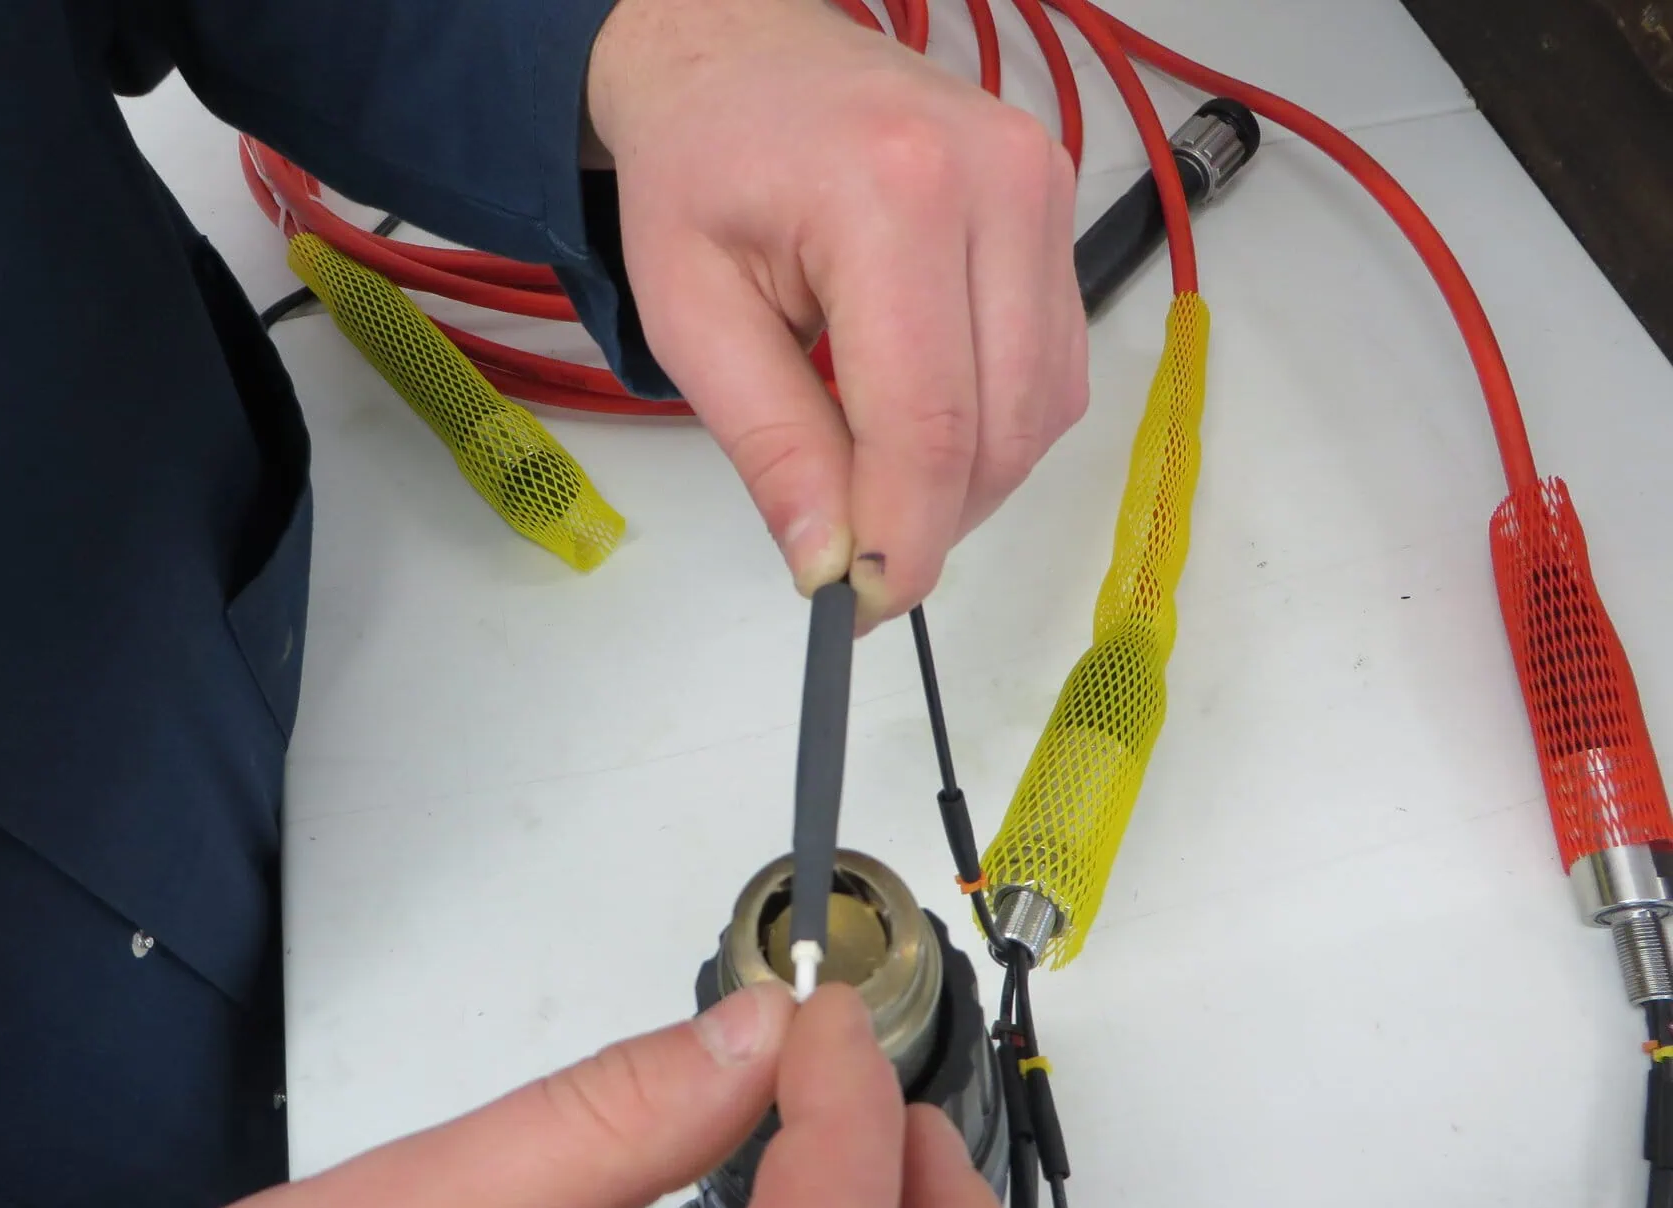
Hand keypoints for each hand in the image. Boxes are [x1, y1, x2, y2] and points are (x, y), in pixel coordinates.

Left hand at [586, 0, 1087, 627]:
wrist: (738, 52)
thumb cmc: (701, 166)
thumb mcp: (691, 312)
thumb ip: (769, 442)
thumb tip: (828, 565)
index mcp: (892, 196)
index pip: (929, 423)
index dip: (902, 541)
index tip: (859, 608)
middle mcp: (997, 183)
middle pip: (1002, 428)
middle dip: (932, 521)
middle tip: (853, 556)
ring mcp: (1042, 188)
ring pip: (1044, 409)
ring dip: (968, 481)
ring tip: (875, 475)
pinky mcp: (1058, 206)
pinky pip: (1054, 367)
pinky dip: (994, 426)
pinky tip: (920, 419)